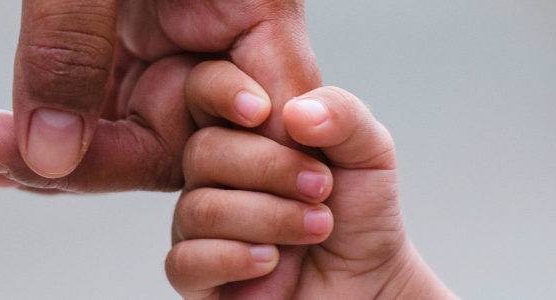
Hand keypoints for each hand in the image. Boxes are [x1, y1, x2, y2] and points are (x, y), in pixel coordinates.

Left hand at [0, 0, 320, 185]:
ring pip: (132, 124)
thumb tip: (52, 153)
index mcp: (253, 4)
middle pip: (182, 133)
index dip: (217, 171)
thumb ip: (70, 43)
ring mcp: (174, 37)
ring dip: (54, 147)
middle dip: (90, 160)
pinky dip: (43, 120)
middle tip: (0, 166)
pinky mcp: (131, 37)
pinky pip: (97, 99)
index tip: (157, 208)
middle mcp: (221, 31)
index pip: (260, 114)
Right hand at [166, 63, 456, 298]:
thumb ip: (343, 116)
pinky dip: (234, 258)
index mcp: (242, 132)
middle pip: (202, 151)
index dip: (221, 90)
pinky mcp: (197, 276)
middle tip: (321, 187)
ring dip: (268, 217)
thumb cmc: (358, 216)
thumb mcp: (368, 154)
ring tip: (316, 228)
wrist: (369, 284)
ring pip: (200, 208)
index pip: (203, 90)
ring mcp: (200, 226)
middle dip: (270, 168)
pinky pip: (186, 261)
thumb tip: (295, 111)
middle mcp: (213, 175)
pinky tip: (270, 261)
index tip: (265, 111)